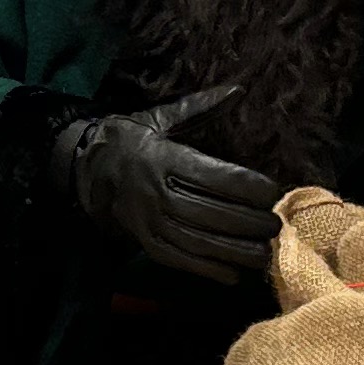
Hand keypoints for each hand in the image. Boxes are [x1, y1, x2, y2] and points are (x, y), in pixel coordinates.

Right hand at [58, 89, 281, 280]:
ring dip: (235, 251)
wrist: (87, 171)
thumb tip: (237, 90)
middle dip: (248, 223)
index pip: (212, 176)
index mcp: (162, 159)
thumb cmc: (131, 140)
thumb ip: (200, 107)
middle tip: (276, 225)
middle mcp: (155, 193)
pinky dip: (209, 269)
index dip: (246, 187)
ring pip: (199, 241)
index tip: (272, 192)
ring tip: (265, 252)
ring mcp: (149, 222)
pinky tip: (235, 274)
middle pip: (210, 213)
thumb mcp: (160, 118)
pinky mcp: (146, 243)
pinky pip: (181, 260)